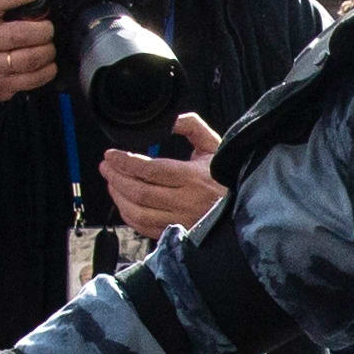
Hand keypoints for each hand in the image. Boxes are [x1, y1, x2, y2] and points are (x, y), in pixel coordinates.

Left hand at [98, 114, 224, 237]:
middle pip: (138, 192)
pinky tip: (123, 202)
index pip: (149, 170)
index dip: (125, 162)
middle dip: (116, 177)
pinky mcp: (177, 233)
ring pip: (137, 213)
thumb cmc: (227, 176)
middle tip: (106, 166)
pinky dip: (128, 215)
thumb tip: (167, 120)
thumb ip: (190, 126)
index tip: (111, 154)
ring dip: (118, 197)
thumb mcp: (213, 144)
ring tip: (111, 182)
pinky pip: (144, 228)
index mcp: (192, 177)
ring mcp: (180, 220)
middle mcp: (185, 202)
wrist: (247, 206)